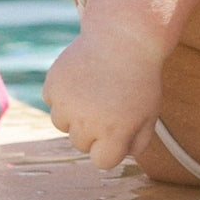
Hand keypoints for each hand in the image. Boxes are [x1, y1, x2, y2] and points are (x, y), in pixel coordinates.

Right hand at [43, 31, 161, 169]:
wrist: (122, 38)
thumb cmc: (140, 79)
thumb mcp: (148, 115)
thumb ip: (135, 143)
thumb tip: (115, 155)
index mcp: (113, 134)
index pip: (101, 161)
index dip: (110, 147)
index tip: (116, 129)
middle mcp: (86, 122)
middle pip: (79, 143)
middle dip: (91, 130)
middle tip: (104, 106)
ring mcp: (66, 102)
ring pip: (60, 122)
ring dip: (72, 113)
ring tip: (90, 92)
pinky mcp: (52, 83)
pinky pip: (51, 99)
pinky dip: (61, 92)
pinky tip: (79, 78)